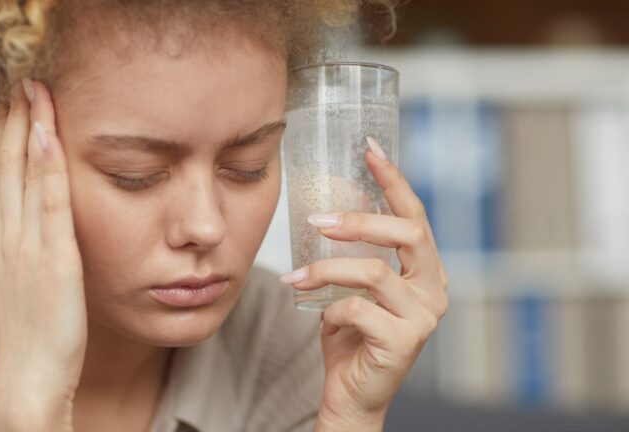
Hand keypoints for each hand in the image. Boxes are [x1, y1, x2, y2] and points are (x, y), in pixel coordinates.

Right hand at [0, 79, 85, 430]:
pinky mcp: (56, 259)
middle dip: (12, 120)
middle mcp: (9, 236)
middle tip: (18, 79)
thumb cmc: (18, 335)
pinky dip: (50, 168)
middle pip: (7, 166)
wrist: (28, 379)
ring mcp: (30, 246)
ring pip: (26, 176)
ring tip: (33, 90)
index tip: (4, 102)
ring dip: (29, 129)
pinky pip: (52, 204)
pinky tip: (49, 136)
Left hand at [280, 140, 448, 430]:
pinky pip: (357, 309)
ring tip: (296, 276)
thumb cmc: (352, 335)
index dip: (394, 180)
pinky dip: (330, 310)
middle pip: (406, 234)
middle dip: (359, 221)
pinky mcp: (404, 341)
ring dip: (327, 268)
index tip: (370, 149)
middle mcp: (434, 289)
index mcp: (425, 270)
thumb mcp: (353, 286)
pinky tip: (322, 320)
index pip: (414, 216)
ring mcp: (423, 316)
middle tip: (318, 218)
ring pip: (373, 272)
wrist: (352, 394)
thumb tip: (328, 207)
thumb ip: (354, 253)